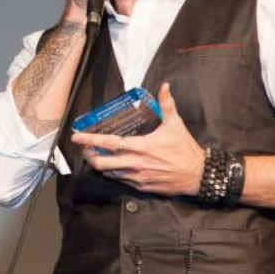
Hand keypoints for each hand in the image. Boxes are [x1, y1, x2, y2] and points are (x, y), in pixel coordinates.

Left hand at [70, 82, 205, 196]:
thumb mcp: (176, 124)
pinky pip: (122, 181)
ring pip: (110, 174)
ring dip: (102, 166)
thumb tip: (164, 85)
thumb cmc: (185, 149)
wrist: (198, 175)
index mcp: (141, 146)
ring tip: (98, 158)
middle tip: (86, 150)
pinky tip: (116, 168)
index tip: (76, 137)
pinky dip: (116, 174)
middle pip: (102, 164)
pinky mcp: (142, 187)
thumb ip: (167, 104)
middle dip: (90, 156)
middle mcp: (135, 163)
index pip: (109, 143)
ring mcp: (138, 177)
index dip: (90, 140)